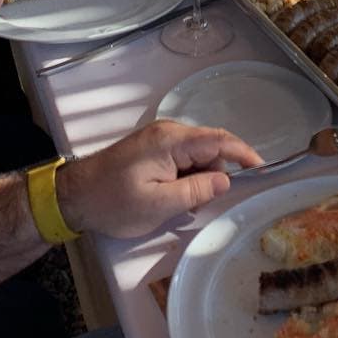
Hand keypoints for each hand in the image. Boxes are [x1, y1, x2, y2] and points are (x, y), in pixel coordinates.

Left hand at [55, 120, 259, 238]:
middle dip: (217, 171)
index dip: (243, 152)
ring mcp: (160, 139)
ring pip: (197, 154)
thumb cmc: (113, 202)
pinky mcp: (154, 149)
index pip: (218, 139)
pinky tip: (175, 196)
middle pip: (210, 146)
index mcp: (171, 140)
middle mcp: (169, 132)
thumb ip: (196, 191)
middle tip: (206, 202)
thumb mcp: (158, 204)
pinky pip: (183, 158)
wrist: (74, 197)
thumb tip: (225, 180)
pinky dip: (188, 176)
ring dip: (200, 177)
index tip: (263, 168)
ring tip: (181, 204)